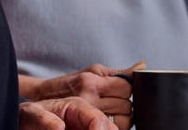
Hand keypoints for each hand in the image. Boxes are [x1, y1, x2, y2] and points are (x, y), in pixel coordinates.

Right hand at [22, 62, 138, 128]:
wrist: (45, 99)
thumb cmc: (73, 83)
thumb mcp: (94, 71)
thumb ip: (119, 72)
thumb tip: (143, 65)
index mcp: (91, 82)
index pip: (126, 87)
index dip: (128, 89)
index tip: (123, 89)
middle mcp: (88, 98)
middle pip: (126, 105)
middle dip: (126, 103)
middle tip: (118, 101)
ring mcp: (87, 114)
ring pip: (124, 120)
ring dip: (125, 116)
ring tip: (116, 111)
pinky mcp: (85, 126)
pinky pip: (115, 129)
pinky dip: (118, 126)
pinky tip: (112, 120)